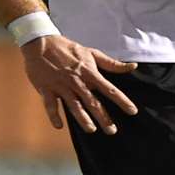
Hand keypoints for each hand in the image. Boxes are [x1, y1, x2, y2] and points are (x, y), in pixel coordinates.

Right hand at [21, 35, 138, 134]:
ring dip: (82, 118)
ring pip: (73, 105)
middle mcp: (77, 81)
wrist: (40, 42)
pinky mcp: (46, 88)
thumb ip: (112, 64)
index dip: (122, 101)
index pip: (109, 89)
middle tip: (112, 131)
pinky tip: (59, 126)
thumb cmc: (68, 48)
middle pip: (92, 102)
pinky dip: (54, 115)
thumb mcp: (92, 53)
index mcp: (89, 73)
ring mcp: (61, 86)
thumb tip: (133, 66)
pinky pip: (50, 105)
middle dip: (103, 117)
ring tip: (91, 129)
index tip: (132, 111)